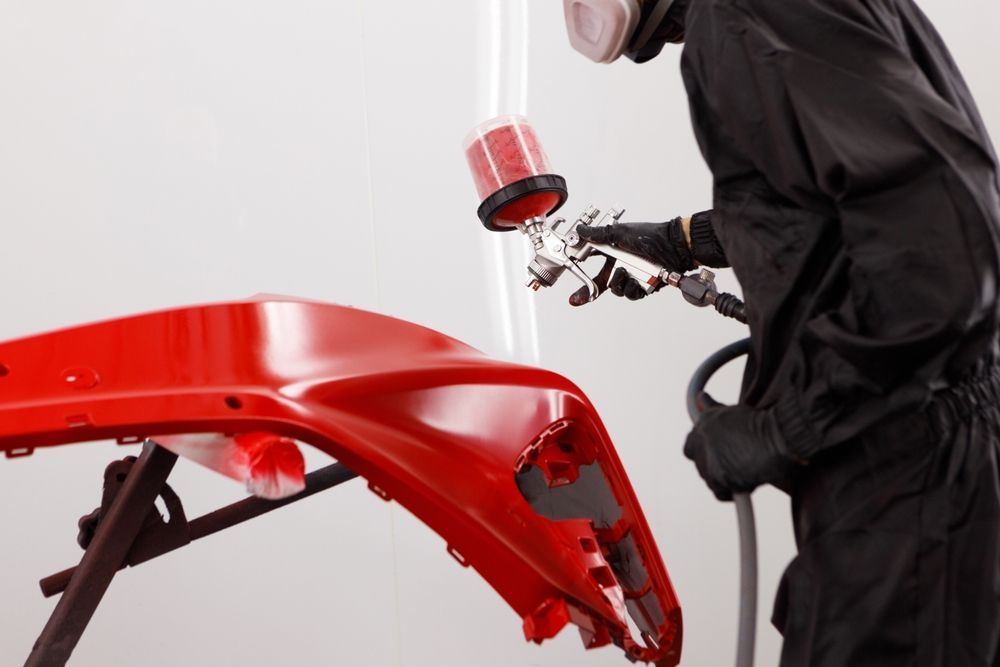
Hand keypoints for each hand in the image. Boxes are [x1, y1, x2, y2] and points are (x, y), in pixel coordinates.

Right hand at [575, 219, 694, 302]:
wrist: (673, 246)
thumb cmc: (650, 236)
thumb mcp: (620, 233)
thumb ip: (598, 235)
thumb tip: (580, 231)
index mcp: (613, 254)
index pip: (593, 268)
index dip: (581, 281)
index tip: (573, 294)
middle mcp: (621, 266)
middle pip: (602, 284)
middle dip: (592, 291)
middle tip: (588, 294)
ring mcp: (632, 276)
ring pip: (617, 290)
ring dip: (618, 283)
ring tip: (624, 273)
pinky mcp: (643, 286)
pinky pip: (632, 294)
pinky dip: (632, 288)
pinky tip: (635, 280)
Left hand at [683, 393, 802, 500]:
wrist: (780, 437)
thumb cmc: (762, 423)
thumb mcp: (734, 411)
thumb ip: (712, 408)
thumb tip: (700, 398)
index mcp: (704, 425)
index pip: (690, 444)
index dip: (702, 450)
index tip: (716, 453)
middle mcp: (702, 443)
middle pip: (699, 463)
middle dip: (713, 465)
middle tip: (734, 464)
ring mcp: (710, 461)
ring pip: (710, 479)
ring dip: (723, 479)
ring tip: (744, 472)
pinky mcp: (722, 479)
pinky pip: (720, 493)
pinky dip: (730, 492)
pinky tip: (743, 486)